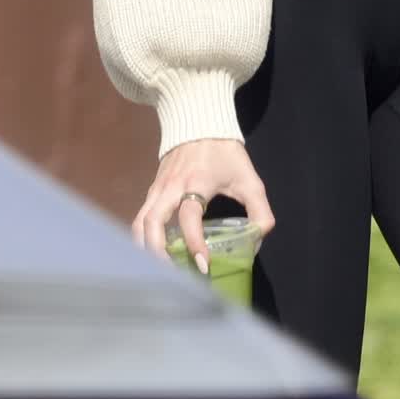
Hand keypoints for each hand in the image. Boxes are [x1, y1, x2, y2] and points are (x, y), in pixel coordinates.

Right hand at [131, 137, 275, 272]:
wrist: (200, 124)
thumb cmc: (225, 153)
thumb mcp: (249, 179)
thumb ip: (259, 209)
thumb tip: (259, 238)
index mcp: (196, 183)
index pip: (189, 217)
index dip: (194, 242)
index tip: (203, 265)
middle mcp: (171, 188)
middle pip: (152, 223)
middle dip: (158, 252)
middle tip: (174, 274)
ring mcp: (157, 189)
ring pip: (140, 223)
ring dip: (145, 248)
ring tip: (161, 269)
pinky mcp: (151, 191)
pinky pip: (141, 218)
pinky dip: (143, 238)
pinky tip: (154, 252)